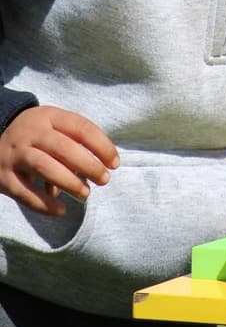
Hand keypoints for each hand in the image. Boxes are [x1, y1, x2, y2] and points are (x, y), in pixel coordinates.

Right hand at [0, 105, 119, 215]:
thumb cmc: (36, 136)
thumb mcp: (53, 127)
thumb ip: (75, 143)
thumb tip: (101, 167)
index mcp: (49, 116)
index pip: (80, 127)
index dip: (101, 145)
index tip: (115, 163)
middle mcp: (31, 133)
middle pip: (63, 147)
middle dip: (88, 165)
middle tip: (104, 179)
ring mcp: (15, 154)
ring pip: (44, 167)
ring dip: (69, 182)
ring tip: (85, 194)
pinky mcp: (4, 177)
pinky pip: (25, 192)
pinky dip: (44, 204)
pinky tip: (61, 210)